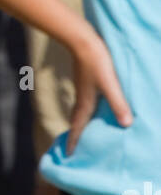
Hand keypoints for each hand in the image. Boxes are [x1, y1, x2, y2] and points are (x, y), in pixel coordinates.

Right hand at [66, 29, 132, 154]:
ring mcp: (83, 89)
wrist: (82, 40)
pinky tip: (94, 108)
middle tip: (74, 148)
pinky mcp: (86, 81)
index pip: (78, 126)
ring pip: (80, 111)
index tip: (68, 154)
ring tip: (84, 132)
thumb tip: (126, 125)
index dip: (73, 141)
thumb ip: (118, 104)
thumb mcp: (110, 85)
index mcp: (86, 103)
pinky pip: (85, 102)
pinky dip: (86, 111)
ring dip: (80, 123)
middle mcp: (82, 98)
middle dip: (75, 135)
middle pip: (77, 121)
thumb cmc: (96, 63)